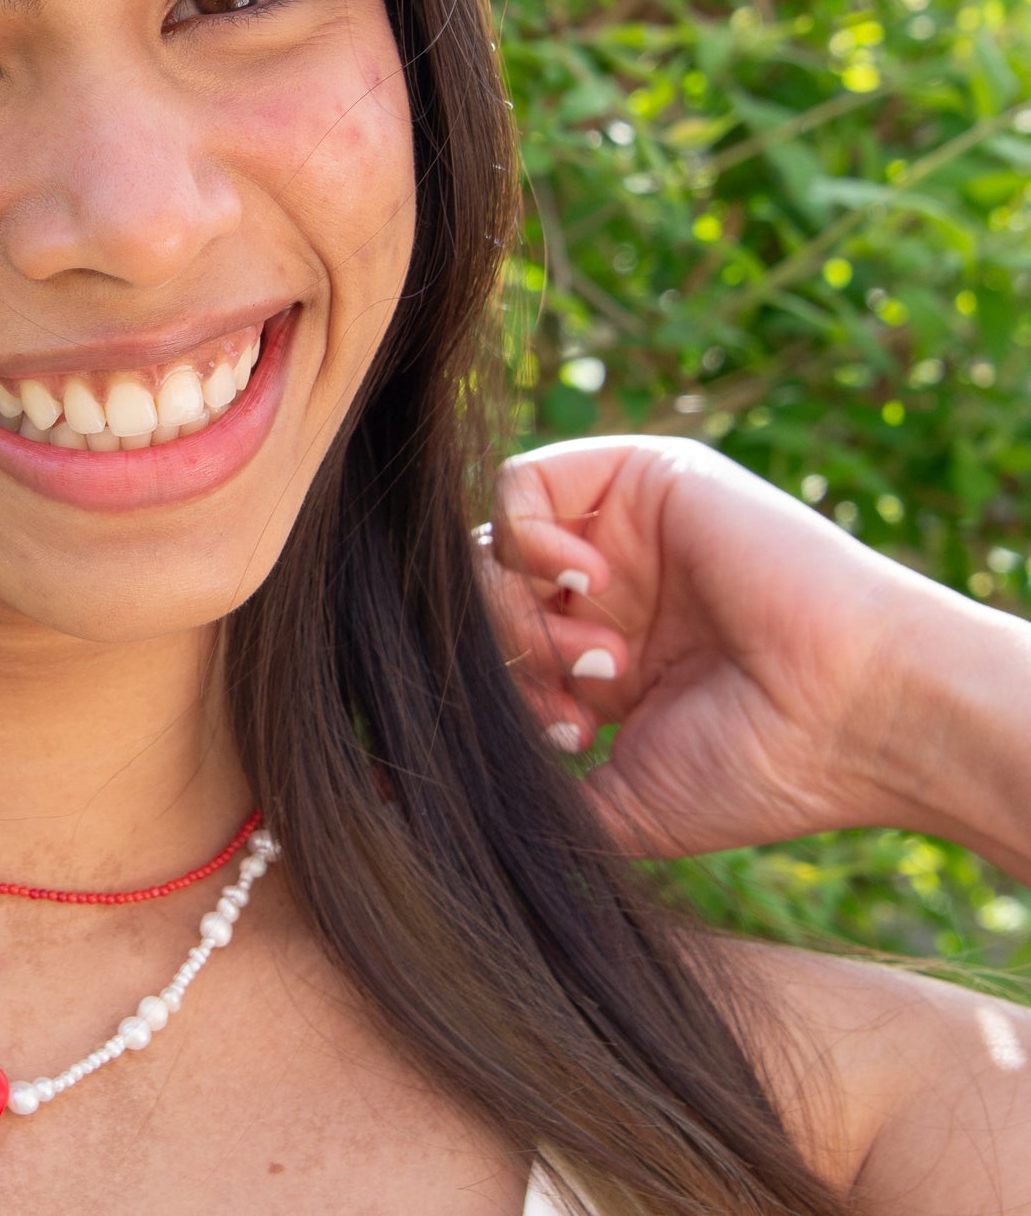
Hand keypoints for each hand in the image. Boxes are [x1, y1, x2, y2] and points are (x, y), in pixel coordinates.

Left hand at [484, 435, 990, 858]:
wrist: (855, 714)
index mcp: (599, 657)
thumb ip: (530, 793)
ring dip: (523, 609)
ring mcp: (620, 531)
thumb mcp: (623, 803)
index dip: (503, 695)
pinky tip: (590, 584)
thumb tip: (423, 801)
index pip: (488, 650)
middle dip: (510, 657)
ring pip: (492, 543)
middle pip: (482, 596)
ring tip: (602, 655)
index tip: (569, 739)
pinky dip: (528, 536)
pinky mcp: (639, 475)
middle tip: (581, 702)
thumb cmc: (761, 766)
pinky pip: (519, 482)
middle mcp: (606, 590)